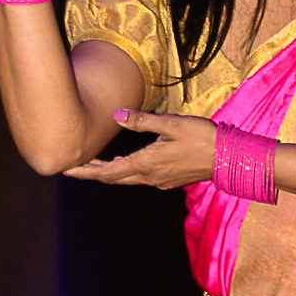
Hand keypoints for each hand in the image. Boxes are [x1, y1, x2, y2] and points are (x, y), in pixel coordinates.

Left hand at [62, 108, 217, 189]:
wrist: (229, 158)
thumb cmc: (202, 138)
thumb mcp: (172, 124)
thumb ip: (142, 120)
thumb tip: (117, 114)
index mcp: (146, 164)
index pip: (107, 172)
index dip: (85, 172)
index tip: (66, 169)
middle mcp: (149, 177)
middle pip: (113, 178)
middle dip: (92, 173)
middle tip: (72, 166)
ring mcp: (159, 181)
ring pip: (126, 178)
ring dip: (108, 171)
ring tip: (92, 163)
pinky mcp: (168, 180)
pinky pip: (139, 177)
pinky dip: (125, 170)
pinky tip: (124, 161)